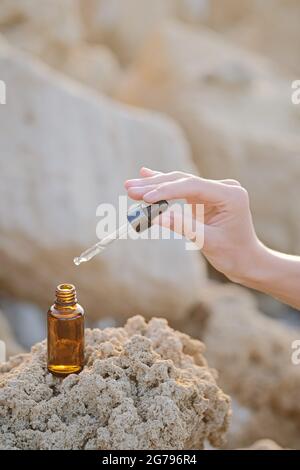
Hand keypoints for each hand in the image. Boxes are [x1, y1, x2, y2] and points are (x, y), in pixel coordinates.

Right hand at [125, 167, 261, 282]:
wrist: (245, 260)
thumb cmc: (232, 254)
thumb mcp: (208, 242)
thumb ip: (184, 226)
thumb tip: (157, 218)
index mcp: (230, 194)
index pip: (193, 186)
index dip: (167, 190)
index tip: (146, 197)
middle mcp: (223, 187)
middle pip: (183, 181)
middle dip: (155, 186)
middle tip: (130, 188)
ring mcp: (214, 191)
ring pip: (179, 184)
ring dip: (155, 186)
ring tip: (130, 186)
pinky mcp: (205, 197)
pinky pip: (181, 190)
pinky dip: (164, 188)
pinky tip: (146, 175)